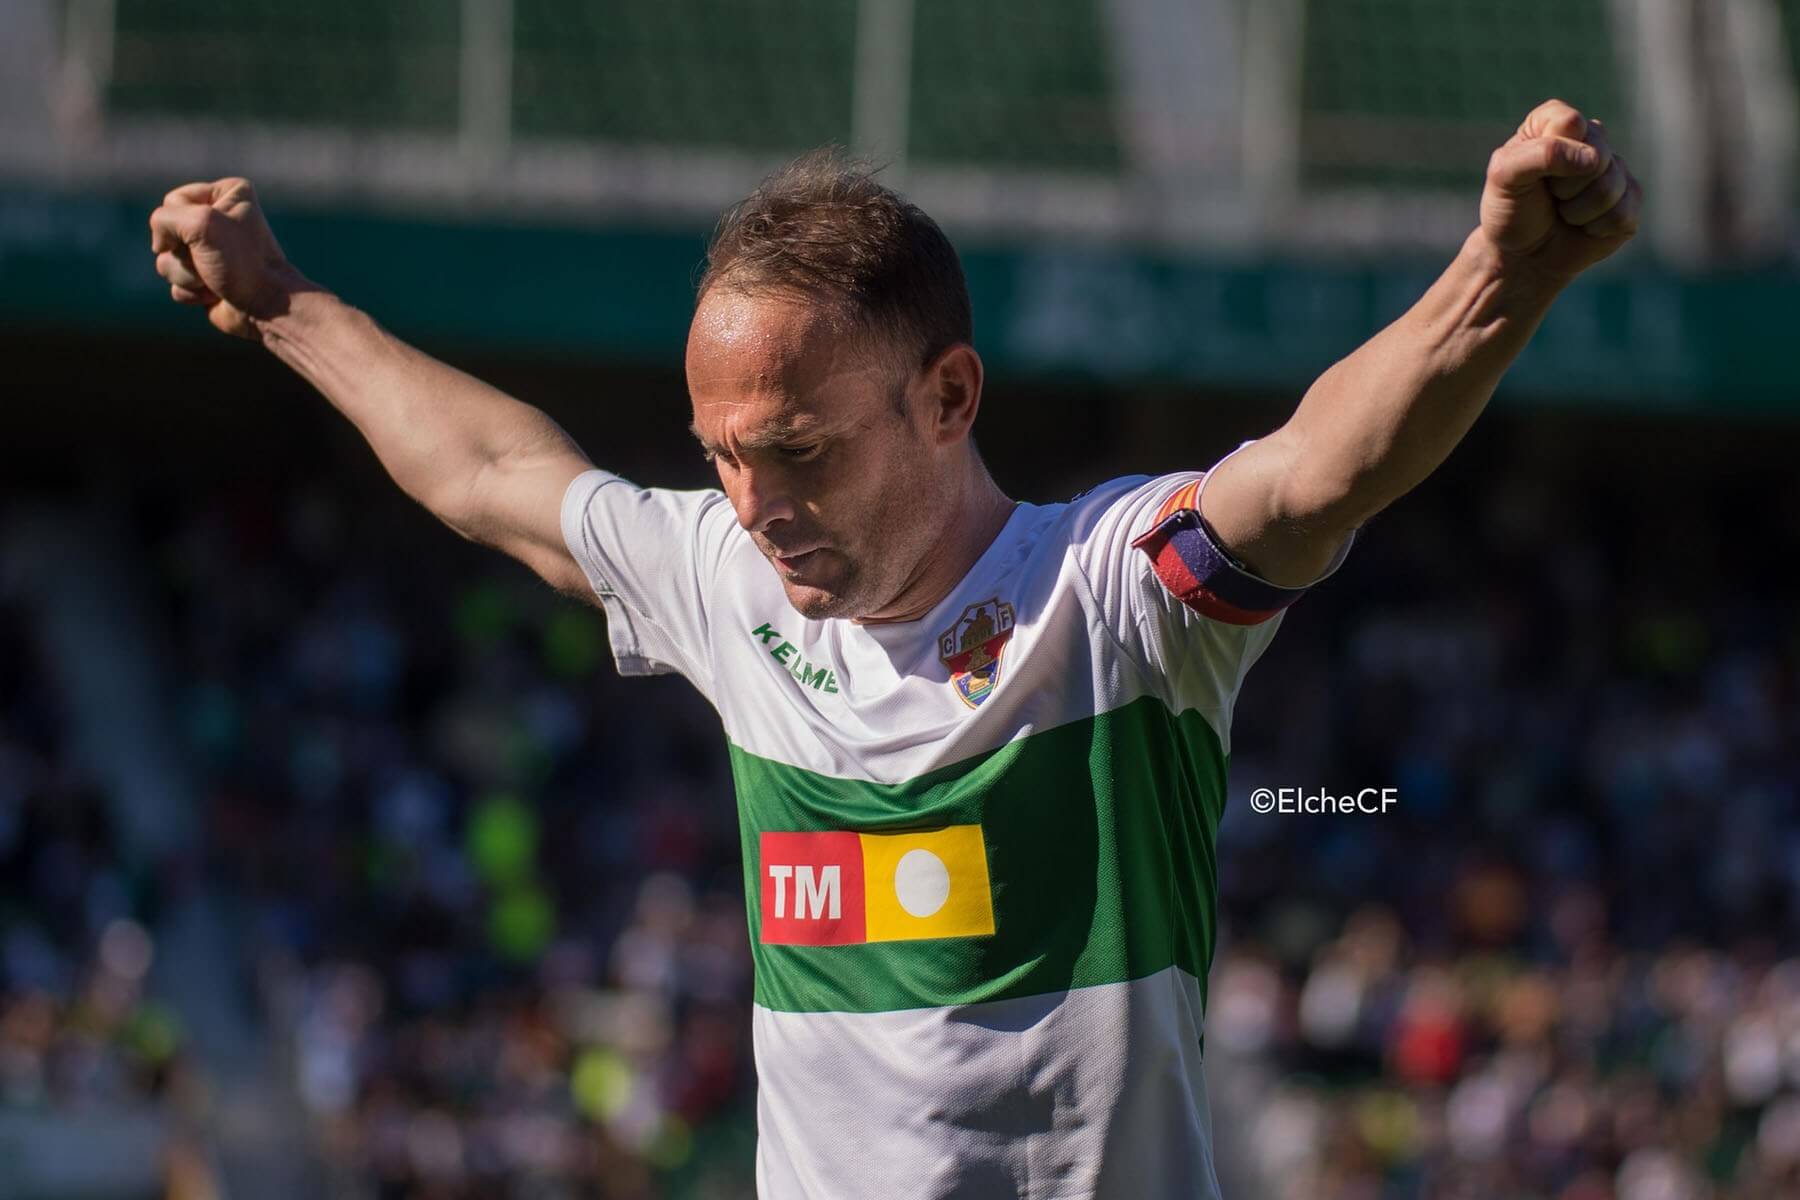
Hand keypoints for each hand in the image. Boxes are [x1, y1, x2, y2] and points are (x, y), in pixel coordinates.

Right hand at [148, 178, 305, 339]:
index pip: (173, 200)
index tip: (210, 236)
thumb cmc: (241, 262)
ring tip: (213, 279)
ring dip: (186, 274)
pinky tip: (214, 294)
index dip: (181, 223)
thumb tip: (160, 247)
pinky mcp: (203, 277)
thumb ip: (164, 218)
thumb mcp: (202, 224)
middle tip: (212, 260)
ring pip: (166, 259)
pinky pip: (174, 282)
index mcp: (227, 194)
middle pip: (166, 231)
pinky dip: (191, 292)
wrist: (265, 307)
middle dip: (182, 252)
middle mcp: (218, 219)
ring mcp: (209, 250)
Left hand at [1479, 99, 1642, 285]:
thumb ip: (1540, 153)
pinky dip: (1594, 228)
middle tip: (1550, 196)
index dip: (1550, 153)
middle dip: (1565, 186)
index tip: (1532, 173)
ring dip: (1577, 210)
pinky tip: (1583, 227)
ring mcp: (1615, 169)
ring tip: (1564, 212)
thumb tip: (1593, 159)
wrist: (1522, 255)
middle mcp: (1591, 139)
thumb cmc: (1511, 210)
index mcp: (1557, 122)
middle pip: (1596, 155)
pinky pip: (1621, 213)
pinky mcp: (1631, 200)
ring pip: (1610, 187)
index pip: (1570, 122)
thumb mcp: (1504, 176)